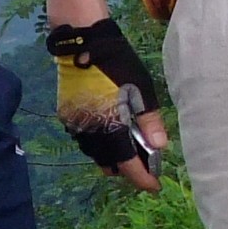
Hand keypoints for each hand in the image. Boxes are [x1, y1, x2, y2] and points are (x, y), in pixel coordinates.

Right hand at [44, 18, 170, 191]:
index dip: (142, 178)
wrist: (82, 43)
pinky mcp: (67, 116)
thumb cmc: (116, 63)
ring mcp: (75, 125)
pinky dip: (100, 144)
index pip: (127, 164)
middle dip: (127, 169)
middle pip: (109, 164)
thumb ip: (150, 122)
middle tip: (145, 165)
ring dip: (112, 158)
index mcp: (110, 128)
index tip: (154, 185)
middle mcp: (89, 133)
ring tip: (131, 151)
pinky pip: (85, 140)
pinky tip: (111, 135)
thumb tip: (160, 147)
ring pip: (95, 154)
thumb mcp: (140, 90)